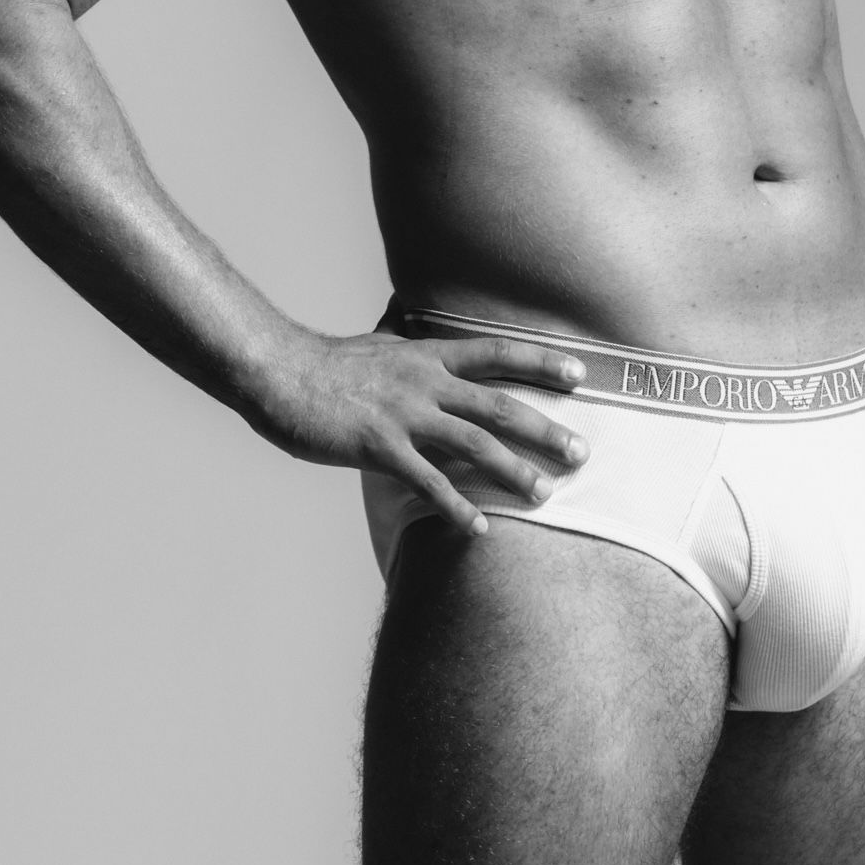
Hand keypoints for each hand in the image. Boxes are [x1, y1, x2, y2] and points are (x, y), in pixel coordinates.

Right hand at [244, 325, 590, 534]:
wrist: (280, 375)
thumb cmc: (329, 365)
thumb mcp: (381, 346)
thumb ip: (411, 347)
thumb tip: (425, 335)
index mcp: (428, 355)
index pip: (498, 353)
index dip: (542, 362)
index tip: (582, 374)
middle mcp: (425, 382)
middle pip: (499, 404)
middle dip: (545, 428)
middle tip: (584, 452)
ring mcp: (404, 415)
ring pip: (474, 444)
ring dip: (513, 471)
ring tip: (546, 493)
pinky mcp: (379, 447)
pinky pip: (427, 482)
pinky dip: (456, 507)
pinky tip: (477, 529)